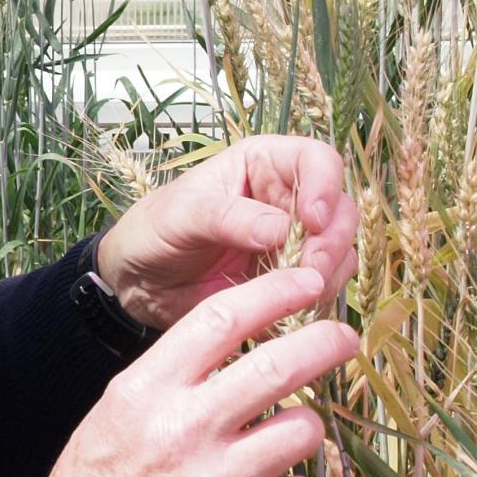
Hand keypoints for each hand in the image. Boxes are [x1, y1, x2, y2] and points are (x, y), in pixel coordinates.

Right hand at [32, 265, 358, 476]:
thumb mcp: (120, 407)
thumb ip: (175, 372)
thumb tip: (247, 334)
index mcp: (147, 388)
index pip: (223, 317)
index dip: (276, 293)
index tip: (307, 284)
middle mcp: (182, 428)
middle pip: (279, 365)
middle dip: (325, 342)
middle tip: (343, 337)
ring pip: (303, 430)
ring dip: (304, 429)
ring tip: (283, 440)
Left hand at [94, 135, 357, 333]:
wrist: (137, 282)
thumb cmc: (153, 230)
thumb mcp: (183, 215)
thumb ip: (230, 217)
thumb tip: (282, 229)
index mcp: (263, 165)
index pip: (317, 160)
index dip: (325, 187)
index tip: (312, 221)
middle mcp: (286, 200)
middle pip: (339, 212)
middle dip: (330, 243)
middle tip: (309, 272)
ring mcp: (292, 243)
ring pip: (339, 255)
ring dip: (325, 278)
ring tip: (292, 296)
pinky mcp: (288, 283)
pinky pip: (321, 293)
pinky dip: (311, 305)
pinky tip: (285, 315)